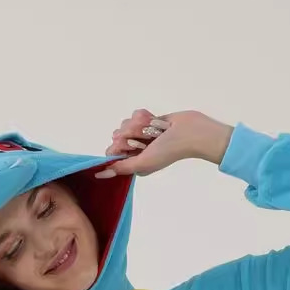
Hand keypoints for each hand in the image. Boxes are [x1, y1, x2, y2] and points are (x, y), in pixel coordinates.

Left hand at [94, 108, 233, 178]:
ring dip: (141, 125)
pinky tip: (158, 122)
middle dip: (132, 134)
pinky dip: (146, 117)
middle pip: (117, 136)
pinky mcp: (147, 122)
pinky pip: (136, 115)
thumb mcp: (143, 163)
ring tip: (155, 130)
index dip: (120, 147)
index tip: (132, 146)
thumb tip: (99, 175)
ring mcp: (141, 135)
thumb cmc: (169, 150)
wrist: (190, 131)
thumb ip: (121, 168)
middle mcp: (135, 150)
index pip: (112, 152)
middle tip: (148, 139)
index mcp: (133, 163)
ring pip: (126, 124)